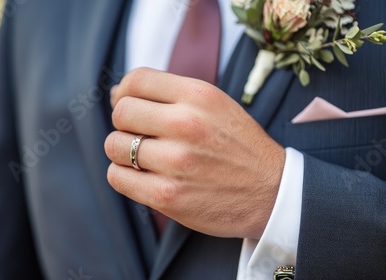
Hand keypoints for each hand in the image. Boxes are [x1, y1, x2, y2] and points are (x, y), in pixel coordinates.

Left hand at [105, 68, 284, 238]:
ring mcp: (176, 162)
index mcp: (200, 95)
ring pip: (114, 145)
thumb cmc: (241, 147)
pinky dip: (124, 176)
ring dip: (123, 152)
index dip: (125, 92)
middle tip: (142, 135)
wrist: (271, 193)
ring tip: (145, 158)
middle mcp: (187, 124)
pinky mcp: (167, 196)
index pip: (136, 80)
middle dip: (126, 123)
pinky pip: (117, 177)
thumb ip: (172, 94)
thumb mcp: (217, 105)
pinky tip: (144, 177)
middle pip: (122, 112)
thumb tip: (116, 93)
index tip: (131, 105)